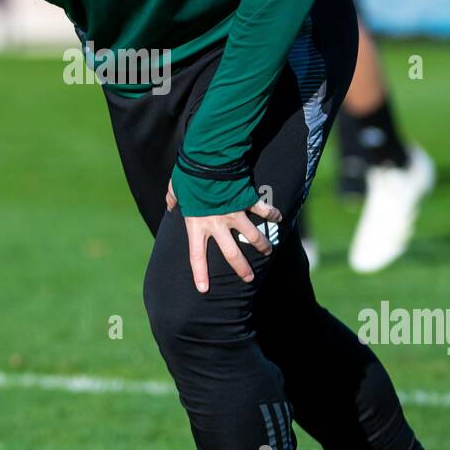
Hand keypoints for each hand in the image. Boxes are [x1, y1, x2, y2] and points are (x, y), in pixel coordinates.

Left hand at [167, 178, 281, 292]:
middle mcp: (217, 224)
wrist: (209, 159)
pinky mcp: (247, 200)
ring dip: (262, 245)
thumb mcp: (176, 187)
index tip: (204, 289)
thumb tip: (170, 204)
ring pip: (252, 236)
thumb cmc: (190, 174)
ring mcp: (234, 213)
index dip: (200, 274)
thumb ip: (173, 198)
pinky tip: (279, 218)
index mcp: (197, 224)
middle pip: (232, 254)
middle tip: (249, 279)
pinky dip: (273, 214)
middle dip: (242, 268)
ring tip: (268, 252)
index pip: (196, 256)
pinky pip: (263, 210)